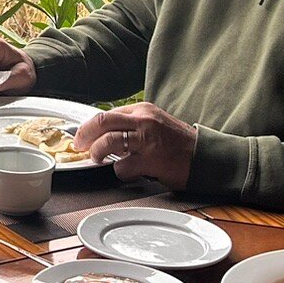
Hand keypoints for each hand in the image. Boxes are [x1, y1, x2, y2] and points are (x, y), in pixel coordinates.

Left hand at [72, 103, 196, 188]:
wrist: (204, 156)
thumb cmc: (178, 143)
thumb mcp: (155, 124)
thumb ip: (132, 125)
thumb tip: (103, 134)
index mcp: (143, 110)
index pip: (106, 114)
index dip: (88, 126)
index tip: (81, 135)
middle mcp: (144, 121)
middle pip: (102, 122)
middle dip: (84, 134)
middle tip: (79, 145)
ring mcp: (147, 140)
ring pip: (108, 141)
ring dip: (97, 153)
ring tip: (98, 159)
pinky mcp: (151, 159)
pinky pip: (123, 167)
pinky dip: (120, 172)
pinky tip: (129, 172)